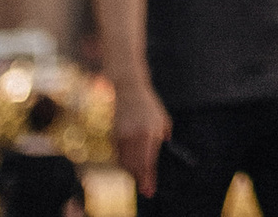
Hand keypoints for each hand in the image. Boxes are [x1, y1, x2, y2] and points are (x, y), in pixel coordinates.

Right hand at [115, 82, 172, 196]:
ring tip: (135, 172)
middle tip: (143, 185)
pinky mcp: (111, 133)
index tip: (149, 191)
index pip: (149, 161)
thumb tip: (166, 149)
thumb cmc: (145, 104)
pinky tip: (124, 161)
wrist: (127, 86)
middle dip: (139, 178)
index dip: (148, 178)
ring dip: (129, 171)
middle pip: (135, 166)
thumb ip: (163, 135)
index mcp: (151, 131)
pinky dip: (120, 161)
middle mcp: (136, 134)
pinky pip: (116, 154)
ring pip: (124, 162)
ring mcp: (122, 134)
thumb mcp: (160, 118)